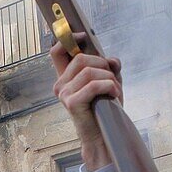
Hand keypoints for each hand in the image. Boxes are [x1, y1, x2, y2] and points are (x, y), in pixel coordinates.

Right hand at [50, 37, 122, 171]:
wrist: (105, 135)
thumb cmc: (106, 109)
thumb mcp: (109, 82)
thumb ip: (110, 67)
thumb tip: (112, 60)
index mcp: (66, 78)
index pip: (56, 52)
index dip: (68, 39)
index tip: (83, 36)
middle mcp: (60, 85)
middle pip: (81, 58)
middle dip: (102, 64)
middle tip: (112, 77)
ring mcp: (64, 94)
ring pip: (89, 71)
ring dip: (108, 77)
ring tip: (114, 89)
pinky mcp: (71, 103)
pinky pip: (93, 85)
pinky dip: (109, 87)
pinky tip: (114, 95)